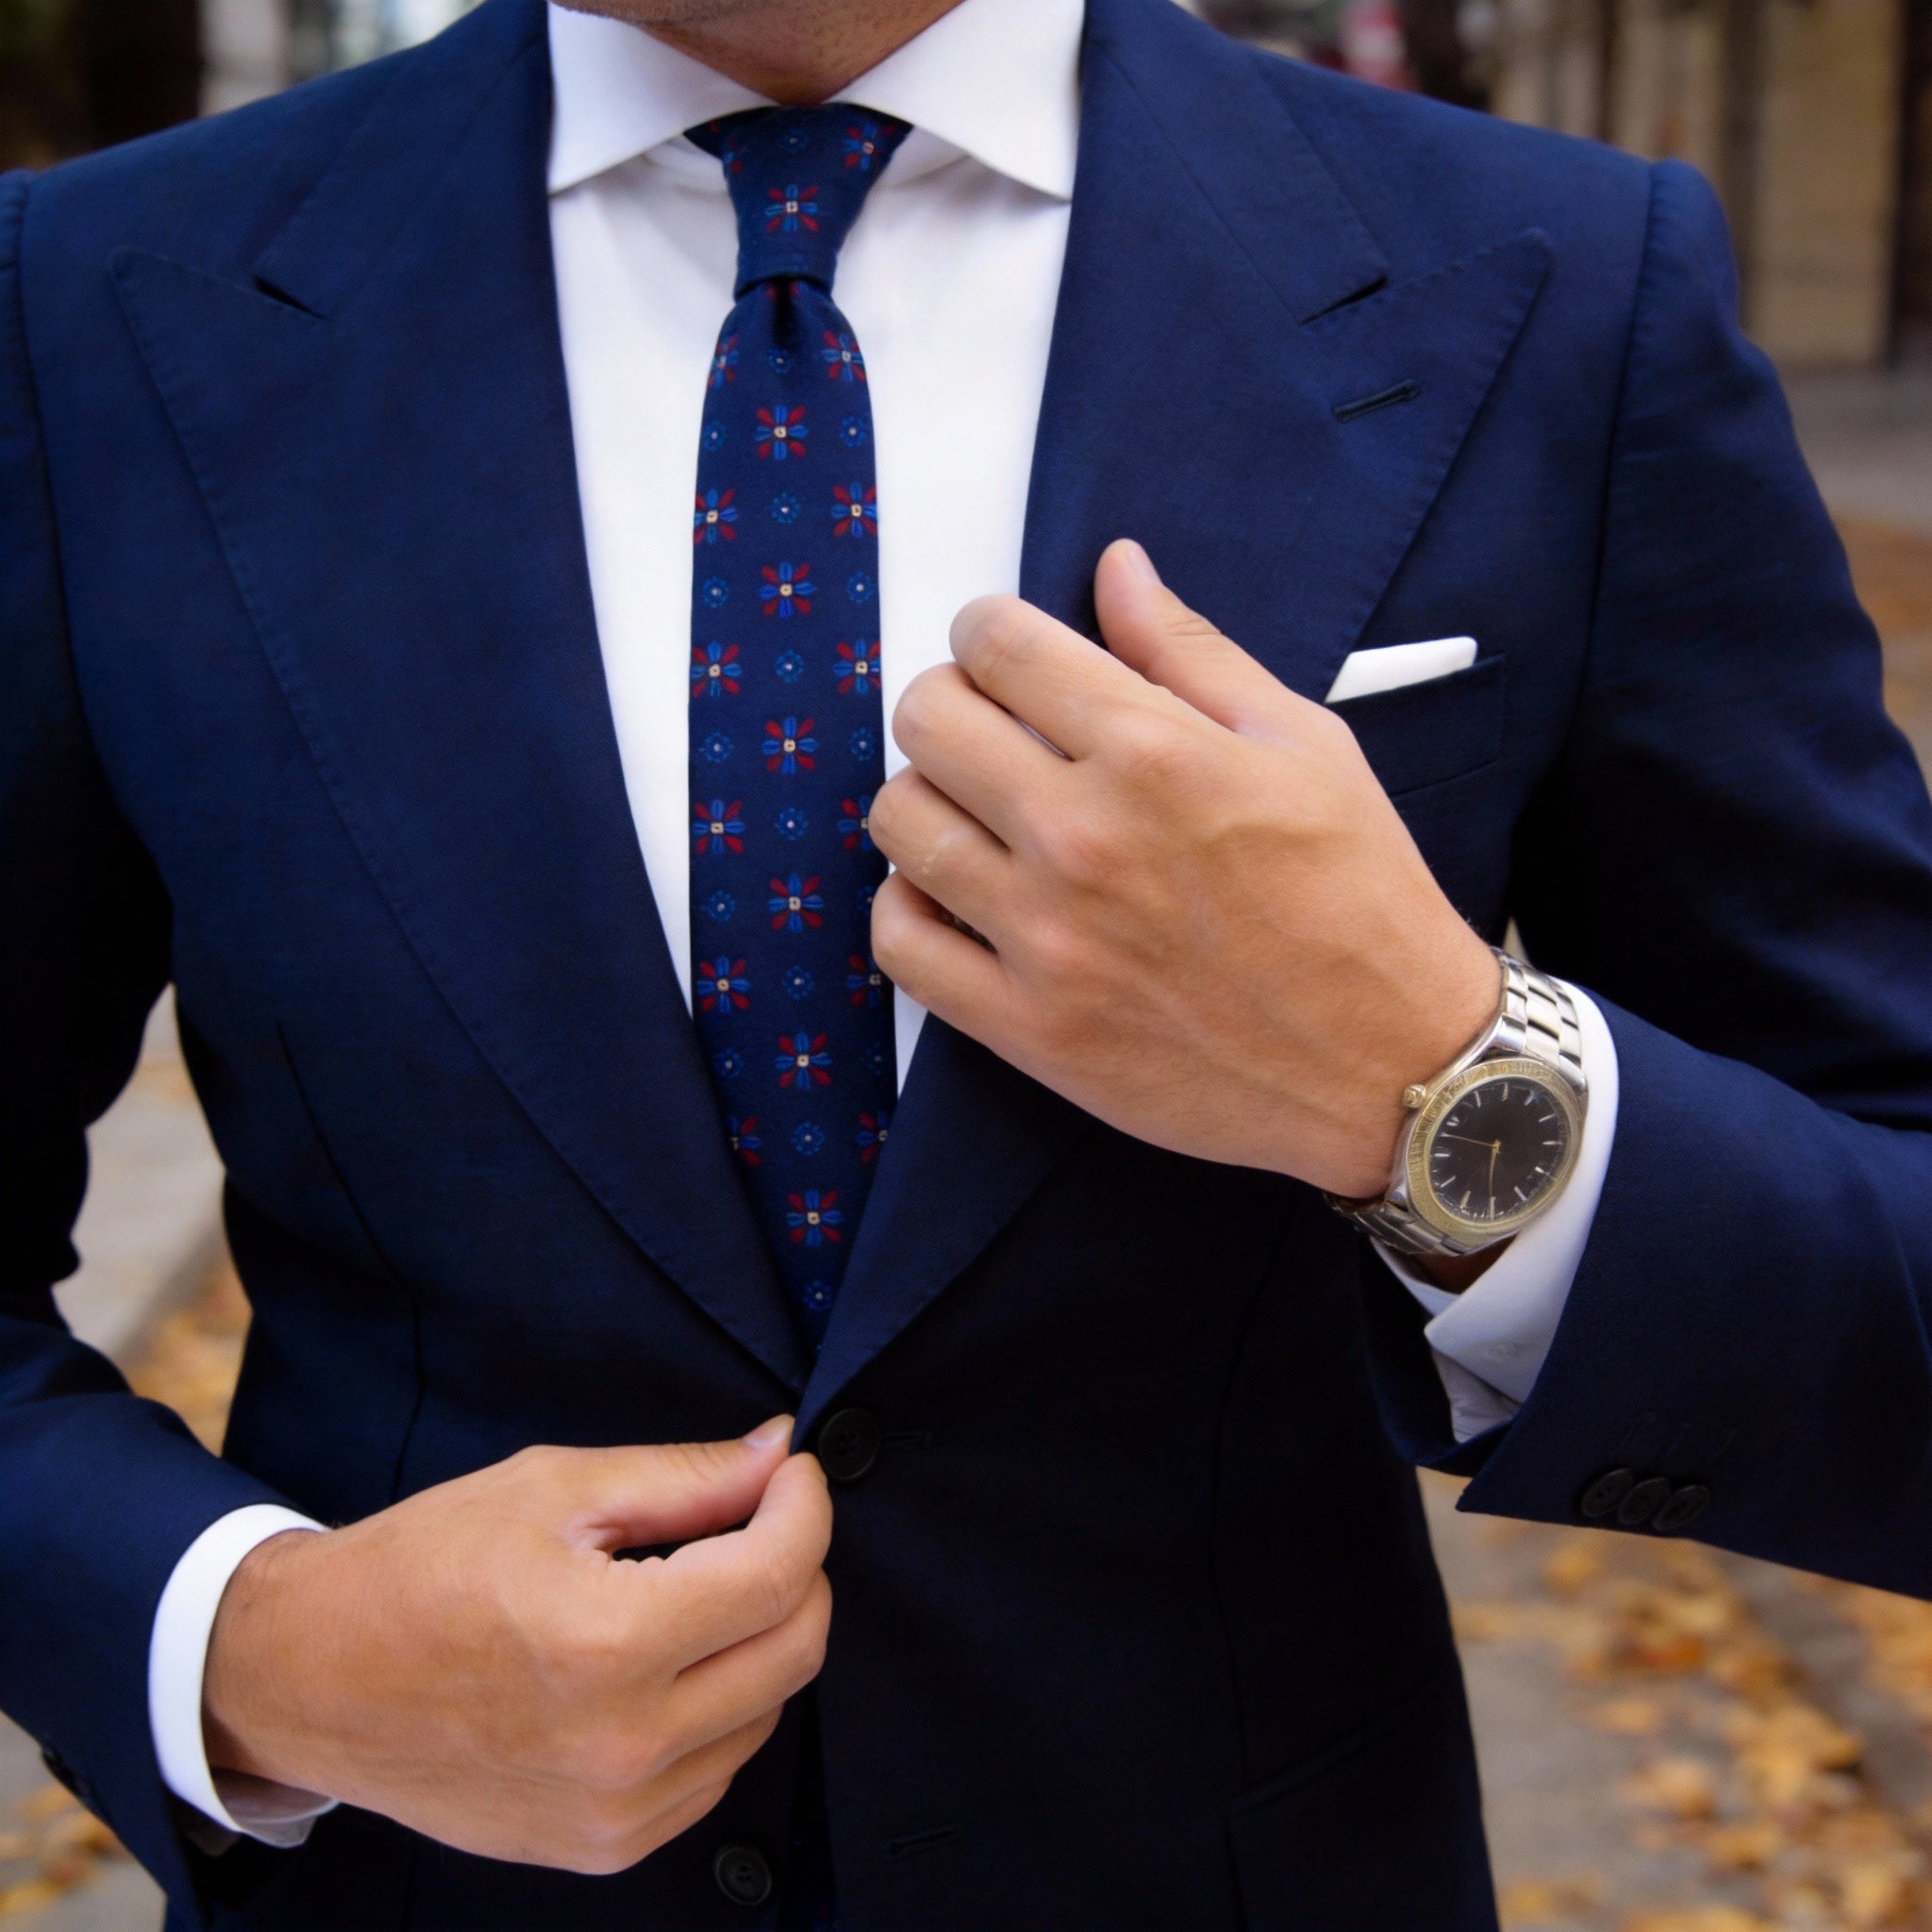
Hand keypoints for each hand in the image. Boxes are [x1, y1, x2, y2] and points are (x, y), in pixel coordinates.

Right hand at [202, 1420, 830, 1873]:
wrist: (311, 1678)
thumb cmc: (422, 1566)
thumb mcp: (553, 1487)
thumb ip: (685, 1477)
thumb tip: (780, 1455)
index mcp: (606, 1644)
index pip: (779, 1575)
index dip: (806, 1507)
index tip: (793, 1473)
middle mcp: (622, 1745)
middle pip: (796, 1649)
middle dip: (799, 1567)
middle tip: (759, 1518)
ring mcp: (615, 1813)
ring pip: (767, 1712)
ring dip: (761, 1638)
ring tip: (697, 1585)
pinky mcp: (602, 1848)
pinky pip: (716, 1770)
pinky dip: (721, 1705)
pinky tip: (667, 1658)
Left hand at [869, 540, 1499, 1199]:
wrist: (1391, 1064)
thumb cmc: (1360, 898)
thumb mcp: (1303, 745)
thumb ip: (1192, 652)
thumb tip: (1116, 569)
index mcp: (1153, 752)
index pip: (998, 644)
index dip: (988, 629)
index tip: (1005, 651)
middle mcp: (1083, 837)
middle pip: (927, 719)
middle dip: (950, 701)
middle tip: (991, 728)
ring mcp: (1047, 938)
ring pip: (901, 821)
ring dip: (926, 797)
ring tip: (976, 813)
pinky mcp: (1029, 1027)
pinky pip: (901, 944)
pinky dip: (908, 907)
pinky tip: (955, 895)